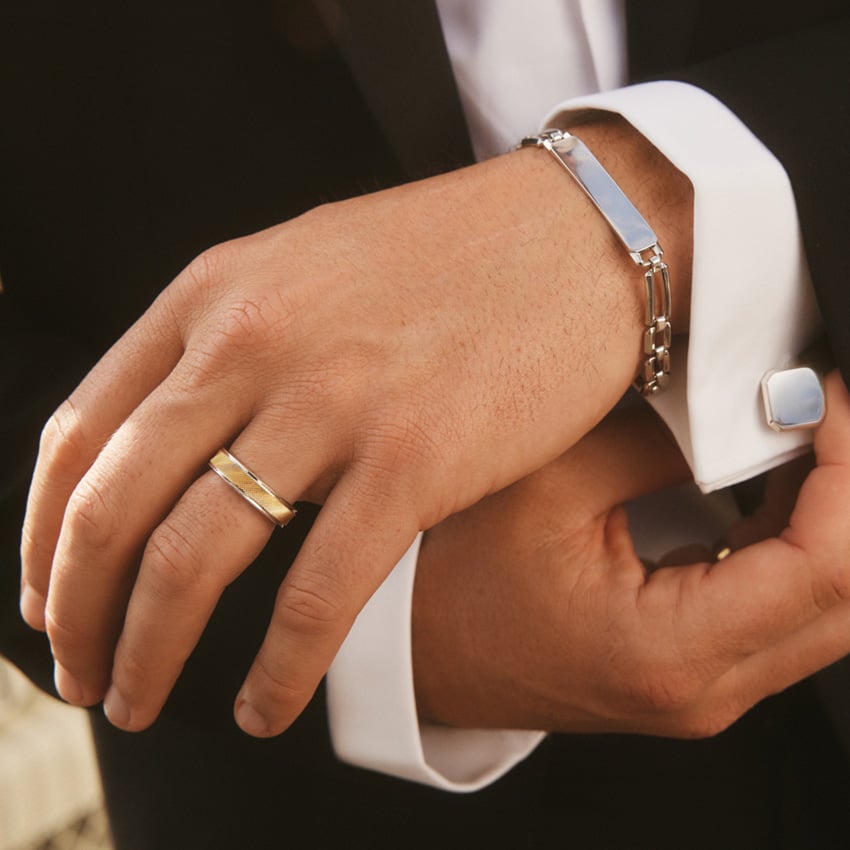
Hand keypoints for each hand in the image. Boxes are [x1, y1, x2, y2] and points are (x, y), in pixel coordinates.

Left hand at [20, 118, 692, 735]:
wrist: (579, 231)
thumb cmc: (450, 253)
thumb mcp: (304, 267)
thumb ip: (231, 340)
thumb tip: (182, 439)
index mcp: (216, 293)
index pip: (78, 432)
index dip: (43, 533)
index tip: (49, 595)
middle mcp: (253, 342)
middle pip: (113, 509)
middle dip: (80, 615)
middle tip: (82, 675)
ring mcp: (332, 401)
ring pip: (192, 560)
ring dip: (151, 652)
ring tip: (145, 703)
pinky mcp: (414, 459)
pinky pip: (317, 593)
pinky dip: (279, 669)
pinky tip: (266, 706)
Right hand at [413, 372, 849, 735]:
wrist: (424, 650)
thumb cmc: (459, 581)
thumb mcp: (549, 488)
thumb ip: (659, 444)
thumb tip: (739, 408)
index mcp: (669, 652)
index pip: (823, 566)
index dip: (845, 469)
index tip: (822, 400)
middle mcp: (707, 691)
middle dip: (849, 488)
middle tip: (816, 409)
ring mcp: (709, 691)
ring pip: (830, 605)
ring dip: (829, 513)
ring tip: (791, 434)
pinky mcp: (699, 672)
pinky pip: (787, 610)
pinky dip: (797, 538)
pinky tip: (766, 480)